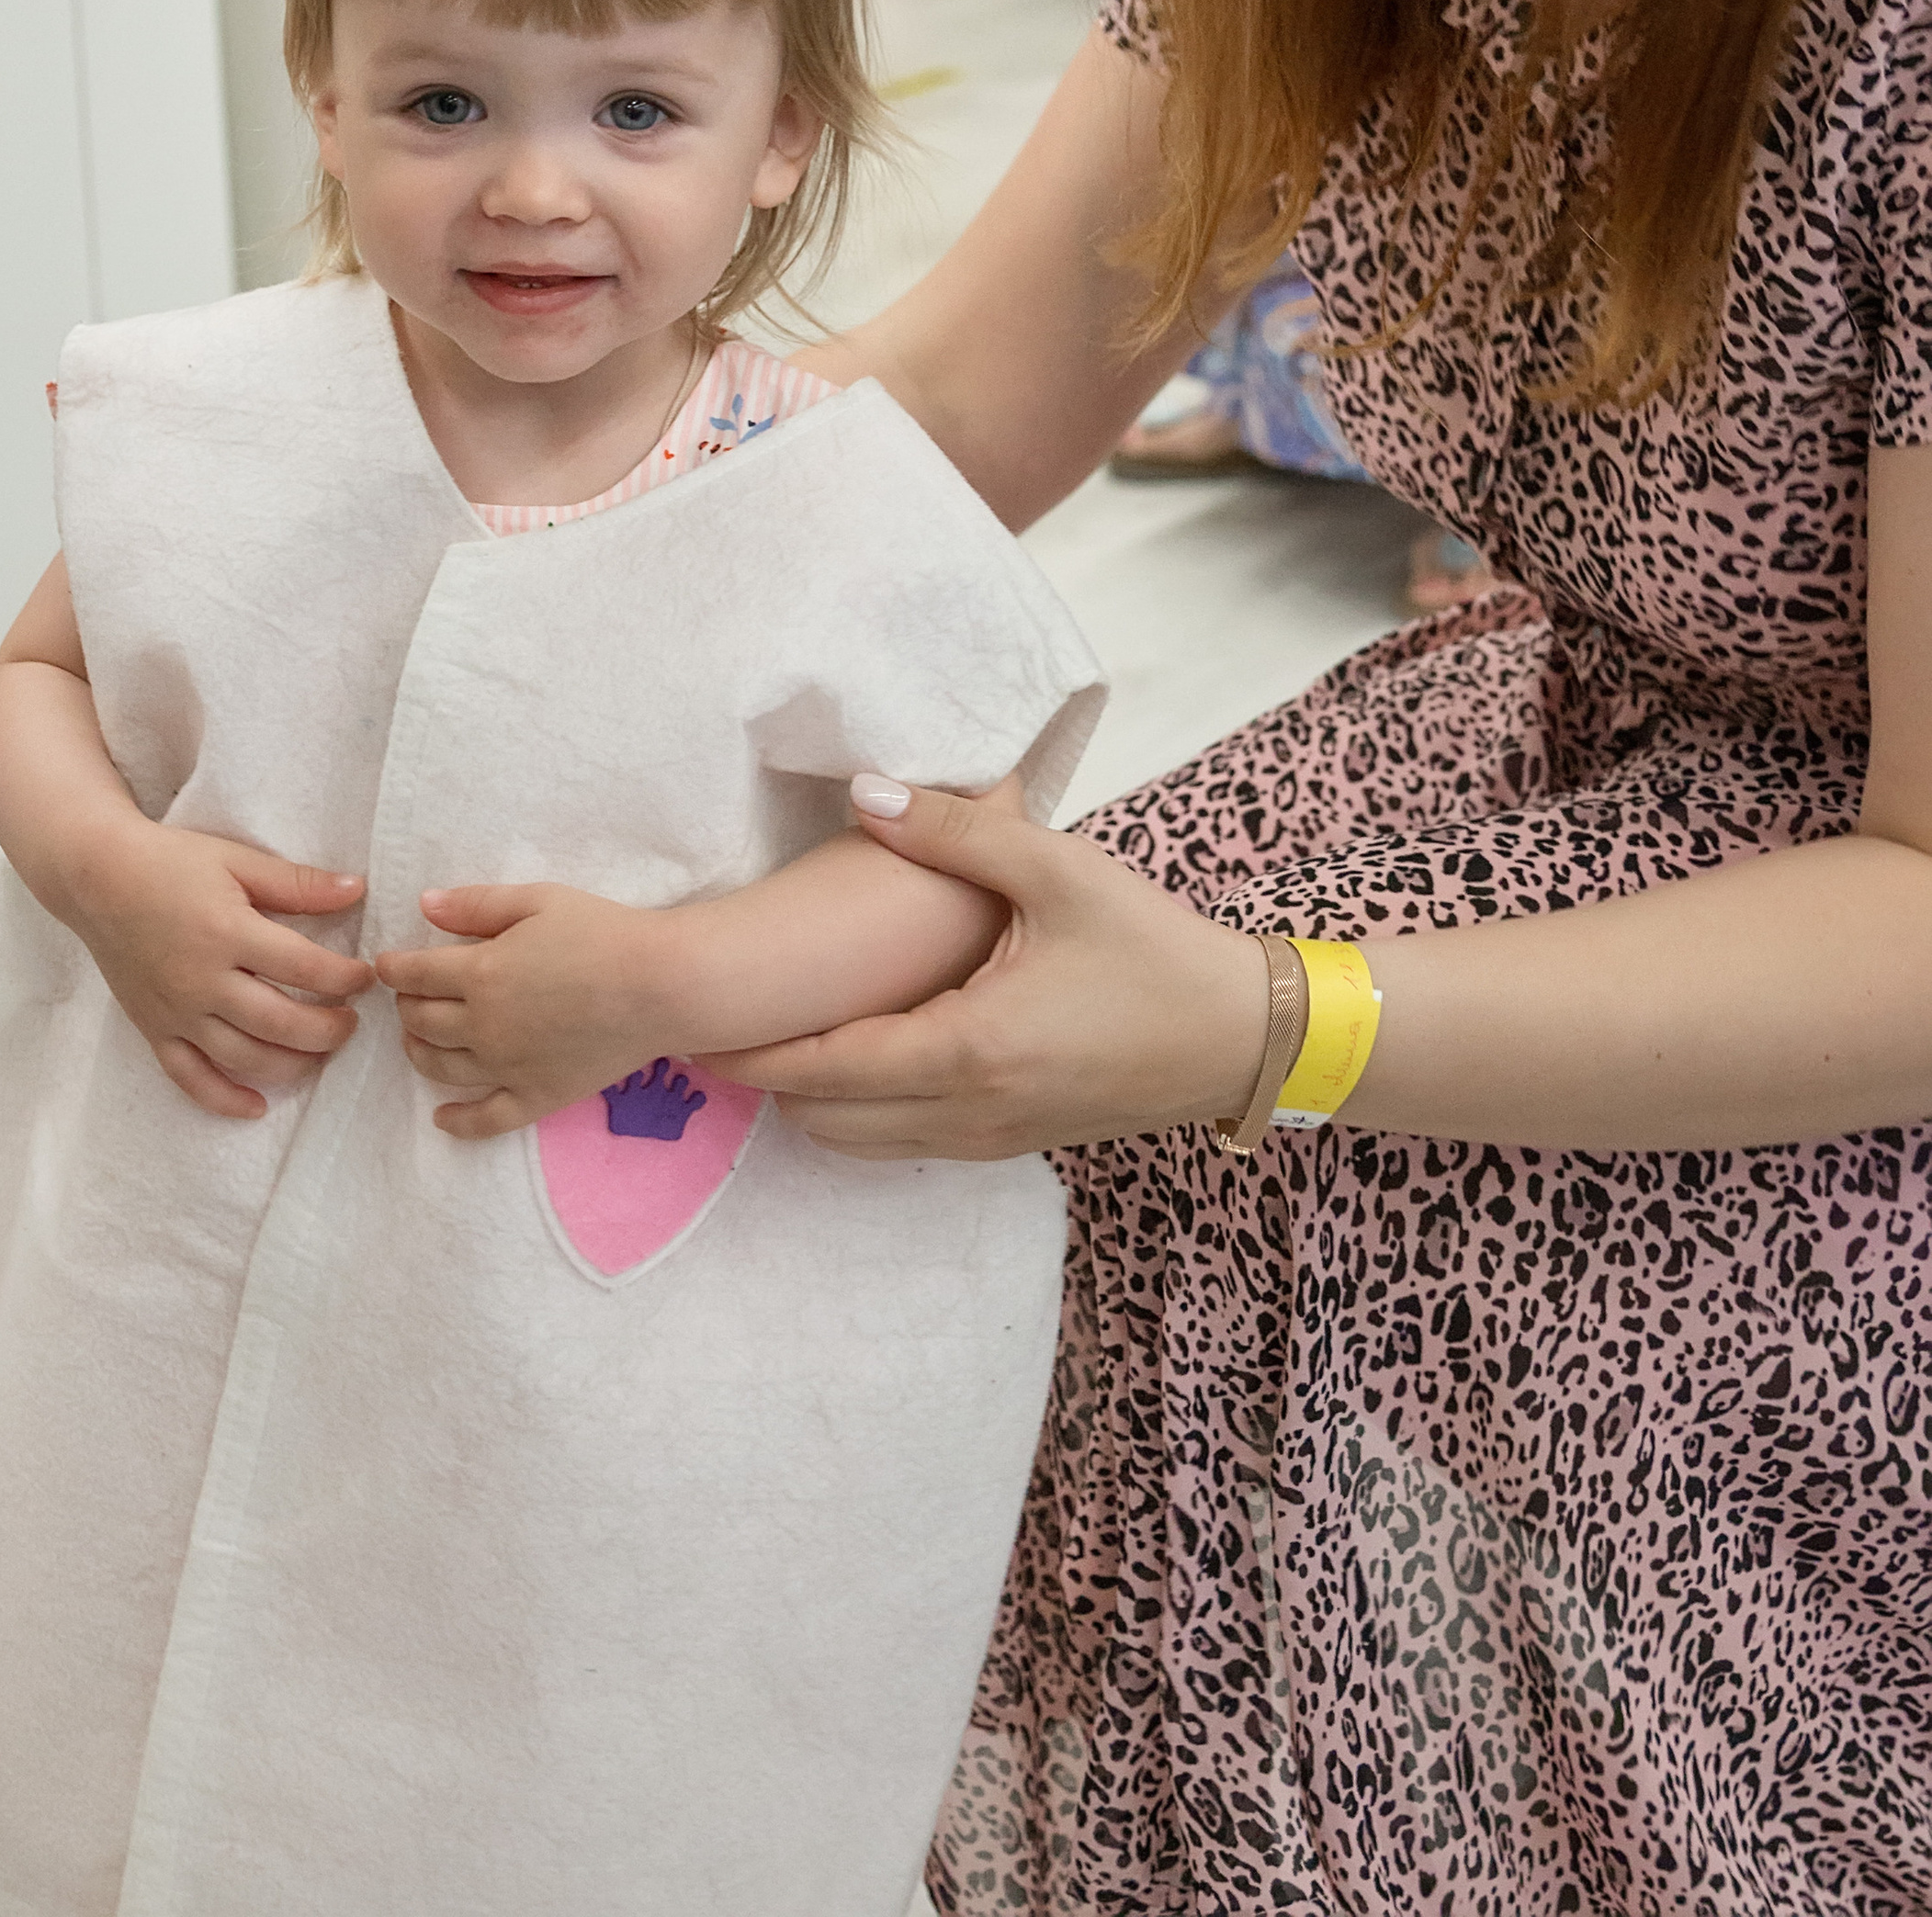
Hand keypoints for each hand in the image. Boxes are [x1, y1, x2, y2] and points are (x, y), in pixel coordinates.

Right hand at [67, 819, 375, 1120]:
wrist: (97, 878)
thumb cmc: (172, 863)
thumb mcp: (238, 860)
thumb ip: (298, 882)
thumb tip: (358, 890)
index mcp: (228, 931)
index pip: (302, 967)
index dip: (344, 978)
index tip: (366, 977)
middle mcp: (202, 980)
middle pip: (279, 1023)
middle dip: (327, 1030)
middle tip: (350, 1023)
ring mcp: (176, 1011)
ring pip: (242, 1057)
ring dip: (291, 1065)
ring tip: (320, 1053)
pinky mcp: (154, 1029)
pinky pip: (190, 1078)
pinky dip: (225, 1099)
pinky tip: (259, 1107)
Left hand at [379, 882, 675, 1138]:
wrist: (660, 986)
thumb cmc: (602, 932)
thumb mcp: (538, 900)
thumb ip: (477, 905)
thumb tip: (424, 905)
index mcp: (479, 974)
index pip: (415, 973)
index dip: (395, 968)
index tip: (388, 965)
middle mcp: (483, 1026)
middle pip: (422, 1021)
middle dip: (407, 1006)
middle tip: (410, 995)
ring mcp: (507, 1067)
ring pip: (442, 1067)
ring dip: (418, 1052)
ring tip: (417, 1040)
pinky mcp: (537, 1096)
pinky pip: (487, 1119)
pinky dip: (457, 1123)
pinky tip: (441, 1118)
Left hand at [707, 783, 1268, 1158]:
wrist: (1242, 1035)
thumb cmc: (1154, 949)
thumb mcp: (1060, 872)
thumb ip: (957, 832)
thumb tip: (868, 792)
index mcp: (970, 1049)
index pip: (826, 1069)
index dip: (754, 1051)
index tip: (695, 1026)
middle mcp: (970, 1111)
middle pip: (828, 1122)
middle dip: (769, 1080)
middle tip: (721, 1026)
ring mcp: (992, 1138)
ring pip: (865, 1145)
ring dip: (815, 1101)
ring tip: (779, 1035)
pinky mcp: (1014, 1141)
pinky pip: (910, 1142)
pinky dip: (865, 1113)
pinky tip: (861, 1051)